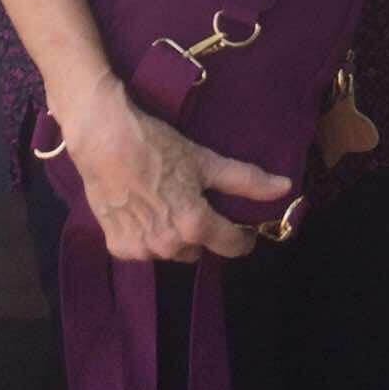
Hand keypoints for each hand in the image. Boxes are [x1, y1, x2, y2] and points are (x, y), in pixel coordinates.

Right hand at [59, 72, 290, 262]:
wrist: (103, 139)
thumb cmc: (157, 146)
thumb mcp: (205, 161)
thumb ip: (246, 181)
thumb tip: (285, 188)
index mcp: (195, 225)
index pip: (232, 245)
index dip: (242, 236)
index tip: (242, 228)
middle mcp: (169, 245)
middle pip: (199, 248)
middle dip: (200, 230)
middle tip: (191, 200)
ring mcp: (141, 249)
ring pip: (171, 251)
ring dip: (173, 235)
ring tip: (164, 202)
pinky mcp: (118, 247)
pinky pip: (144, 249)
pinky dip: (146, 235)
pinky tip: (141, 210)